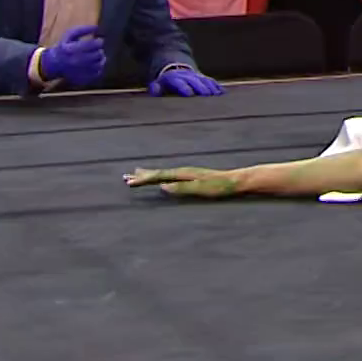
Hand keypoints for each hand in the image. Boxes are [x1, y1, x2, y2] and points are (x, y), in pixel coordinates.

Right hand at [40, 24, 106, 86]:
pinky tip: (95, 63)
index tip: (98, 41)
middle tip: (97, 49)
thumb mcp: (69, 35)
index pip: (93, 45)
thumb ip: (83, 30)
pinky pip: (98, 73)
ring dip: (101, 58)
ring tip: (97, 56)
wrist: (54, 64)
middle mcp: (76, 61)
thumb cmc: (64, 47)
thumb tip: (97, 28)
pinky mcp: (83, 78)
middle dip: (99, 50)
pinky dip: (99, 67)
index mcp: (72, 49)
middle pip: (98, 54)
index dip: (99, 42)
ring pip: (99, 64)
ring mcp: (79, 71)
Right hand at [125, 167, 242, 198]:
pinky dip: (160, 176)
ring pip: (163, 173)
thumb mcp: (201, 189)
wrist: (236, 180)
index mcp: (184, 174)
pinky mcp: (191, 177)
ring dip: (149, 174)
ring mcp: (187, 173)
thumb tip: (163, 186)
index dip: (144, 179)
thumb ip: (182, 188)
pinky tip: (161, 179)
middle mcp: (184, 171)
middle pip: (158, 173)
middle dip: (142, 176)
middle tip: (125, 178)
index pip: (159, 176)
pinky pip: (170, 175)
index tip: (130, 182)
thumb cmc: (220, 187)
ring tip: (136, 174)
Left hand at [149, 66, 222, 96]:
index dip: (184, 88)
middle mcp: (188, 77)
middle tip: (206, 95)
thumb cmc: (166, 82)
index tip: (189, 94)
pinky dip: (218, 88)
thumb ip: (156, 88)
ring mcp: (198, 77)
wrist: (176, 68)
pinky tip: (223, 93)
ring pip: (206, 81)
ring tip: (216, 95)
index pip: (180, 83)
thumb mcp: (157, 84)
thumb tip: (155, 90)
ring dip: (211, 88)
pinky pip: (212, 82)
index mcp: (175, 78)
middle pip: (196, 82)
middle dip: (201, 88)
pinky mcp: (205, 79)